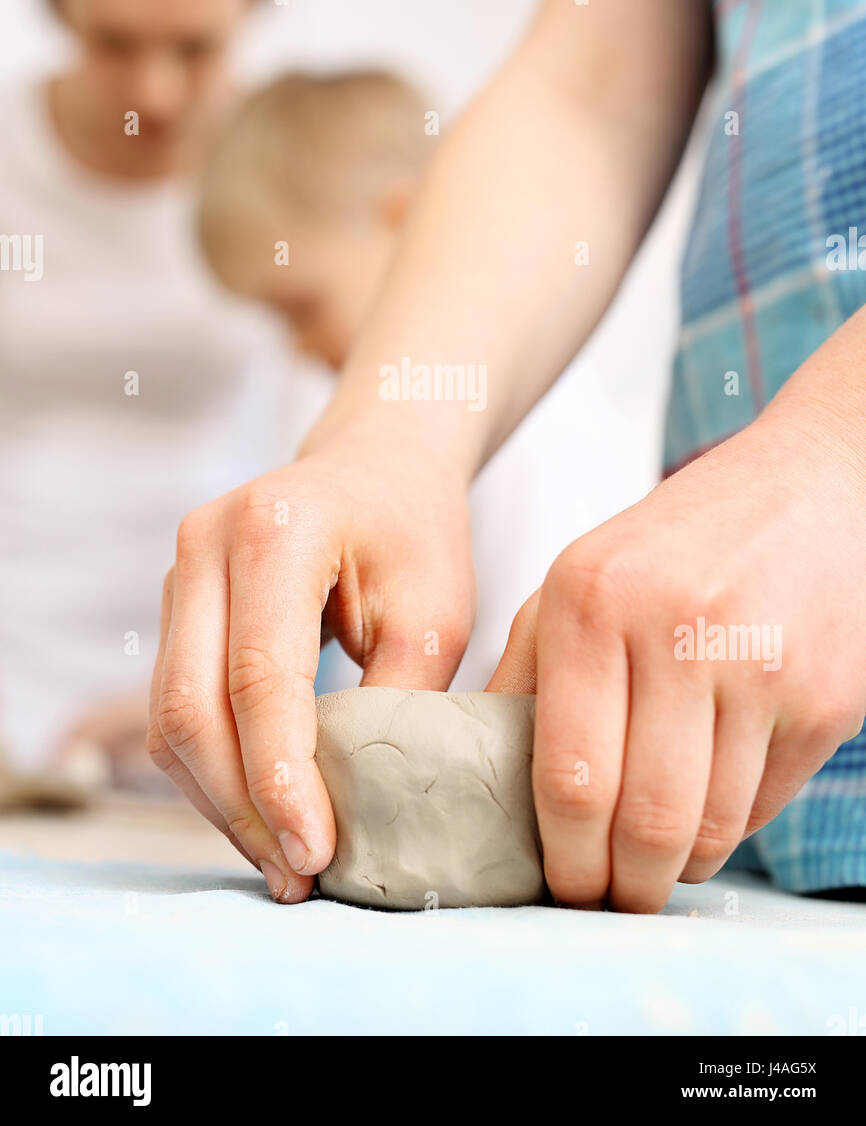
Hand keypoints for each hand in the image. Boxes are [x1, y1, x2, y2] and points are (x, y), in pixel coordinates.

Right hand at [148, 423, 474, 901]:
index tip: (318, 852)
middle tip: (298, 874)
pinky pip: (174, 708)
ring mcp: (179, 572)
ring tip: (283, 861)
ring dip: (220, 800)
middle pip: (192, 704)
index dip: (282, 777)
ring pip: (170, 718)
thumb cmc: (415, 533)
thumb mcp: (434, 613)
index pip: (260, 676)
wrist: (377, 468)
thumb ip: (398, 704)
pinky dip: (211, 772)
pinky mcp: (176, 607)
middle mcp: (205, 543)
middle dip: (243, 804)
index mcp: (277, 528)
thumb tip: (365, 817)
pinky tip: (260, 814)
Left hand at [490, 405, 865, 912]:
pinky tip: (709, 801)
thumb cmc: (679, 546)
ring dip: (677, 868)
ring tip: (657, 858)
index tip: (560, 885)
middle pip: (644, 823)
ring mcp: (760, 667)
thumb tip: (477, 778)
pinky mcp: (824, 699)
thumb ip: (524, 673)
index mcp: (593, 600)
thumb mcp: (580, 581)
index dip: (564, 858)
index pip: (569, 776)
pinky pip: (764, 808)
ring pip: (709, 830)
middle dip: (622, 887)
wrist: (810, 488)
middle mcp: (677, 631)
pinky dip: (729, 828)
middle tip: (610, 897)